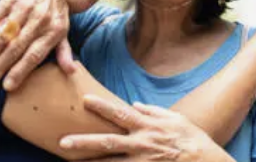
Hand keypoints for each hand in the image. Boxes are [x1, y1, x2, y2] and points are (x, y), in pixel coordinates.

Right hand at [0, 0, 72, 89]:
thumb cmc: (55, 10)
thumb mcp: (64, 29)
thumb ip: (64, 51)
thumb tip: (71, 71)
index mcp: (53, 30)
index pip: (35, 55)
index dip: (20, 71)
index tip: (7, 87)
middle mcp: (39, 19)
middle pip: (16, 47)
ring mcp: (23, 8)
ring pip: (3, 35)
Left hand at [60, 95, 228, 161]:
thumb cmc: (192, 139)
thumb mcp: (175, 119)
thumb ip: (153, 111)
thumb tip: (135, 105)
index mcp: (148, 126)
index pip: (120, 114)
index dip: (102, 107)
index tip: (85, 100)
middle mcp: (142, 143)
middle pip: (108, 142)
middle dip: (84, 142)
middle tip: (62, 141)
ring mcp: (142, 161)